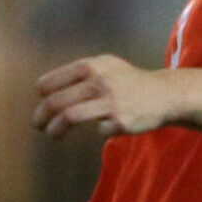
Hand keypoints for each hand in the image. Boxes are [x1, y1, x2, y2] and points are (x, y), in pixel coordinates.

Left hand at [33, 55, 167, 139]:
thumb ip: (81, 75)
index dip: (42, 94)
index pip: (53, 81)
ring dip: (55, 129)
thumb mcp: (105, 67)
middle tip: (38, 124)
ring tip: (51, 134)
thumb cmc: (129, 82)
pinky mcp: (120, 120)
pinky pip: (98, 130)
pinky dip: (98, 131)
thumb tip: (46, 90)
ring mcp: (110, 101)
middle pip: (56, 101)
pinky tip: (105, 128)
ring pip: (69, 116)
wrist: (163, 93)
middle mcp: (98, 81)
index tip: (40, 102)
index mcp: (91, 66)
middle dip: (41, 115)